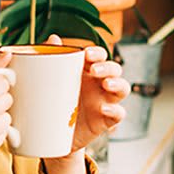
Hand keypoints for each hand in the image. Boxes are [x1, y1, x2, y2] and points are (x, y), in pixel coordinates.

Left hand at [44, 35, 129, 151]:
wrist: (51, 135)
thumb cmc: (53, 103)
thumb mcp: (50, 83)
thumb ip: (53, 60)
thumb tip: (53, 38)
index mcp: (87, 72)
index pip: (99, 56)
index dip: (97, 53)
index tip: (86, 54)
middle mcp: (99, 85)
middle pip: (114, 69)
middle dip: (107, 67)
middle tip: (94, 70)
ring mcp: (105, 101)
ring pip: (123, 88)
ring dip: (118, 83)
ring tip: (107, 84)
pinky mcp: (106, 120)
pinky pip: (119, 114)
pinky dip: (116, 110)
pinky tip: (104, 108)